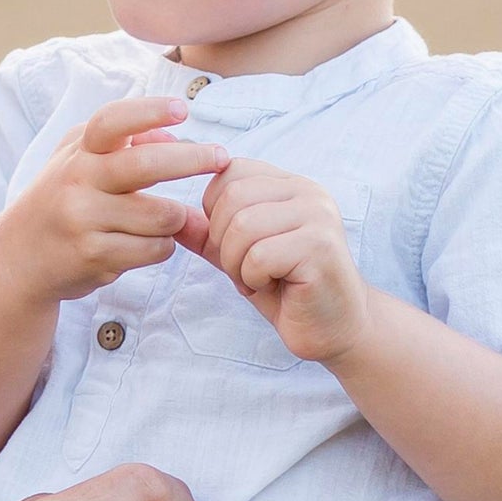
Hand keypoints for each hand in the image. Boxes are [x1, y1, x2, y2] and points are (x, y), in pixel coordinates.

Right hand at [0, 97, 225, 305]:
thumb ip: (125, 140)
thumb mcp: (80, 158)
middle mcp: (77, 182)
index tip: (182, 110)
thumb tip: (172, 134)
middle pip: (146, 165)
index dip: (148, 112)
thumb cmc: (61, 198)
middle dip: (193, 159)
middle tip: (221, 157)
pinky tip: (144, 244)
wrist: (19, 256)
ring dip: (176, 218)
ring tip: (164, 220)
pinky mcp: (94, 257)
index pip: (112, 122)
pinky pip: (155, 249)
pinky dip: (162, 246)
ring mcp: (84, 221)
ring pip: (162, 215)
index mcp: (79, 152)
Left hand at [184, 159, 370, 363]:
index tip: (236, 245)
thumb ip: (205, 233)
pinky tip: (275, 287)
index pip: (229, 172)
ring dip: (237, 264)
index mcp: (288, 185)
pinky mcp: (321, 247)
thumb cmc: (285, 289)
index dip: (215, 213)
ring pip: (242, 226)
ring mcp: (318, 216)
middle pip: (230, 197)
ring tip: (259, 279)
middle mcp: (307, 192)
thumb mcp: (236, 255)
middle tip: (246, 269)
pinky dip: (253, 279)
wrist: (332, 328)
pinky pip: (259, 256)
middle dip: (223, 243)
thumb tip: (169, 214)